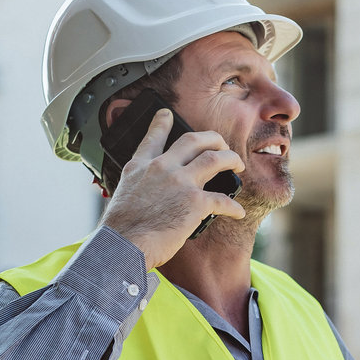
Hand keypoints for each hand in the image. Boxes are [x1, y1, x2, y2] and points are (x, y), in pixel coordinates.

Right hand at [102, 109, 245, 269]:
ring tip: (238, 166)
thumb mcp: (122, 195)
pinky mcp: (195, 202)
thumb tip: (148, 196)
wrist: (123, 245)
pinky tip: (239, 212)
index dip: (161, 123)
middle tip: (221, 145)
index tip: (167, 114)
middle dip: (213, 139)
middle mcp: (161, 168)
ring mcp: (180, 182)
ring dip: (231, 159)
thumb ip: (138, 186)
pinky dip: (234, 207)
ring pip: (215, 158)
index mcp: (139, 167)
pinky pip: (223, 199)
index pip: (152, 138)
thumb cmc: (121, 230)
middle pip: (194, 140)